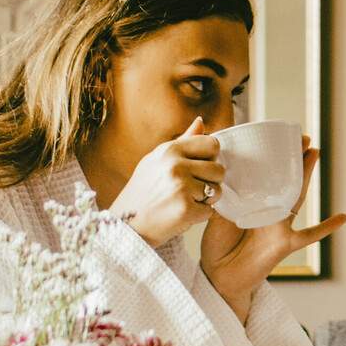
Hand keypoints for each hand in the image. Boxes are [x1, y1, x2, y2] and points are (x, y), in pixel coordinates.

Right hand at [110, 119, 223, 244]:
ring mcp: (181, 187)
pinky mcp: (186, 209)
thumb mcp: (157, 160)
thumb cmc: (143, 192)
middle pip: (219, 169)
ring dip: (207, 200)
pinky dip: (199, 216)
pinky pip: (210, 211)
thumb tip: (201, 121)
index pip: (212, 144)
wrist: (127, 224)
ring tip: (185, 201)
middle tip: (192, 189)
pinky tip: (181, 214)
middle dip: (211, 181)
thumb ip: (183, 142)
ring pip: (217, 191)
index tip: (199, 168)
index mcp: (170, 150)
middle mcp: (176, 165)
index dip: (211, 158)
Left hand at [202, 137, 343, 317]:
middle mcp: (268, 209)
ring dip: (306, 174)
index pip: (264, 174)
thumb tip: (224, 172)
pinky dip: (326, 227)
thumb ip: (225, 196)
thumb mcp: (217, 215)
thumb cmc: (217, 247)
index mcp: (252, 201)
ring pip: (296, 195)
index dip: (272, 157)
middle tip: (303, 136)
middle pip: (285, 179)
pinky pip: (309, 236)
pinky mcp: (284, 244)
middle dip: (295, 157)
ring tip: (315, 153)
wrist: (218, 277)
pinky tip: (343, 217)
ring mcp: (278, 225)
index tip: (277, 136)